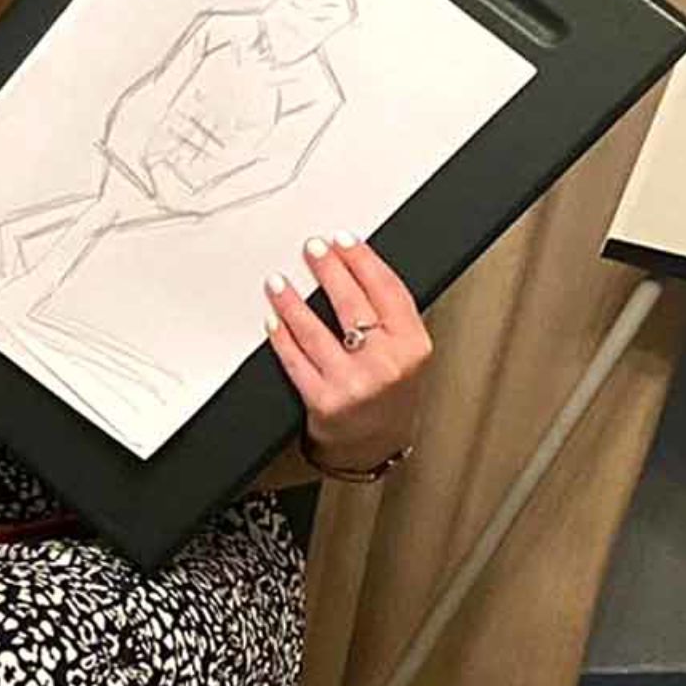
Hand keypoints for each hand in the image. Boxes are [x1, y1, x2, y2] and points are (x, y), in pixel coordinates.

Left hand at [264, 235, 429, 472]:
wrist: (374, 445)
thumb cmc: (389, 394)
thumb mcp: (406, 354)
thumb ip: (391, 318)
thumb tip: (356, 268)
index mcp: (412, 346)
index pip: (388, 291)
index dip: (364, 261)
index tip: (345, 241)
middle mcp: (385, 365)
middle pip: (353, 305)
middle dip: (329, 270)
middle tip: (313, 249)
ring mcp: (353, 384)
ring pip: (316, 331)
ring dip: (293, 302)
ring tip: (278, 282)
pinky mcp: (322, 401)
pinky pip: (295, 361)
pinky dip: (281, 338)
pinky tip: (272, 320)